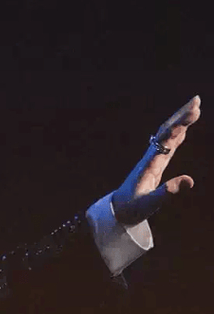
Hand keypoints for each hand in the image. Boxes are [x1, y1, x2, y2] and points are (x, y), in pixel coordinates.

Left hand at [112, 96, 199, 225]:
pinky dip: (176, 134)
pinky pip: (166, 145)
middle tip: (197, 101)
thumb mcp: (150, 204)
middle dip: (180, 116)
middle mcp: (149, 159)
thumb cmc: (131, 209)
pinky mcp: (154, 166)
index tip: (191, 114)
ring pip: (166, 136)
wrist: (116, 212)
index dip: (177, 127)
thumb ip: (167, 192)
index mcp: (148, 165)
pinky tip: (183, 128)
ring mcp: (151, 161)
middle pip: (165, 132)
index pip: (164, 140)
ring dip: (179, 121)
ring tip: (195, 107)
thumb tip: (189, 181)